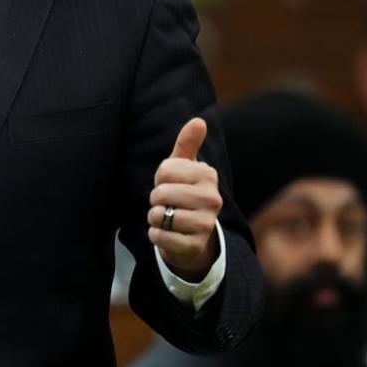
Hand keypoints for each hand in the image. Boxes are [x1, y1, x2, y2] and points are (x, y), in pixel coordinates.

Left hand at [148, 117, 221, 280]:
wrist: (192, 234)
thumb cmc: (182, 192)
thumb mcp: (182, 167)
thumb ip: (187, 144)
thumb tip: (198, 121)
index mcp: (208, 175)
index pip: (165, 170)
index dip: (160, 178)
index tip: (170, 183)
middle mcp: (212, 199)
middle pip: (161, 193)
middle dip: (155, 199)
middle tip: (166, 203)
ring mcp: (206, 224)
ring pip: (159, 215)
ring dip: (154, 217)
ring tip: (166, 217)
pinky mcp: (195, 245)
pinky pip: (160, 236)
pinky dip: (155, 235)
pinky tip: (166, 233)